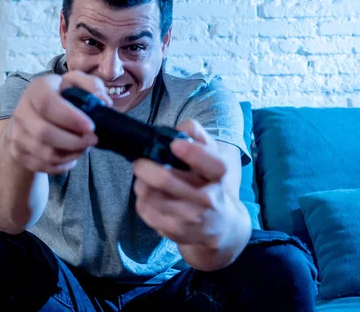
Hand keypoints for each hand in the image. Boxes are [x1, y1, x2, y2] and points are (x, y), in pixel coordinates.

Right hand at [4, 71, 112, 174]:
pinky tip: (71, 155)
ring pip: (46, 153)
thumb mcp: (75, 83)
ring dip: (72, 154)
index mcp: (36, 90)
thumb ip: (92, 86)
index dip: (70, 117)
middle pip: (44, 133)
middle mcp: (22, 111)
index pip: (46, 103)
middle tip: (93, 140)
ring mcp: (17, 135)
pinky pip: (45, 166)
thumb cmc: (59, 98)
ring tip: (84, 147)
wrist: (30, 116)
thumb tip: (103, 102)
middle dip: (74, 141)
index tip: (91, 127)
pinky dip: (63, 164)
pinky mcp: (19, 154)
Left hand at [132, 119, 239, 250]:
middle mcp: (208, 199)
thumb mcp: (210, 155)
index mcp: (219, 176)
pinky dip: (141, 199)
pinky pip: (146, 210)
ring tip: (143, 178)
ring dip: (141, 183)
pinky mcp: (175, 231)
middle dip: (146, 167)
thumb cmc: (209, 182)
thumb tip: (181, 128)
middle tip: (139, 161)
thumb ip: (197, 135)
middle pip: (167, 181)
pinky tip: (147, 194)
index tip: (176, 144)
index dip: (193, 153)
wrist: (220, 225)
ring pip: (151, 196)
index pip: (211, 164)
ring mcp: (191, 218)